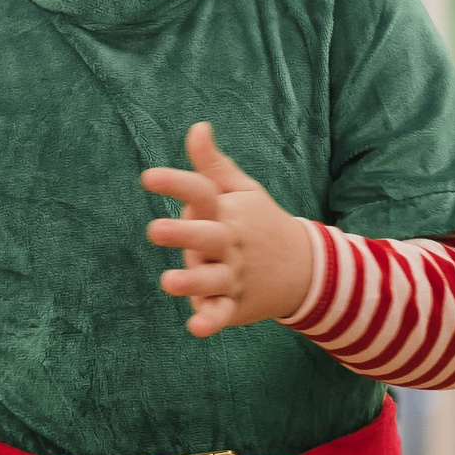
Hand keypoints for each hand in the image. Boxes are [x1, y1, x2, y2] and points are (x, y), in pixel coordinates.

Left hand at [142, 122, 313, 337]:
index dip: (176, 184)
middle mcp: (229, 243)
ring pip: (211, 279)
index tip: (148, 177)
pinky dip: (212, 321)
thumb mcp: (243, 191)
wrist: (306, 269)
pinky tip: (196, 327)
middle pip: (205, 237)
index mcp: (226, 212)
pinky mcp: (235, 304)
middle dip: (182, 234)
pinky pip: (222, 314)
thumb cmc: (259, 223)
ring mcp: (233, 275)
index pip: (201, 193)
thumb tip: (197, 126)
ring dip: (192, 282)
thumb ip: (213, 165)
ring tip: (167, 282)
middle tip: (154, 229)